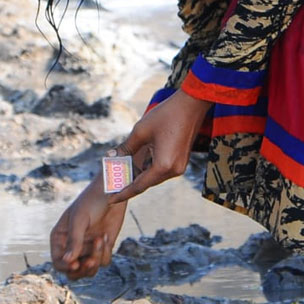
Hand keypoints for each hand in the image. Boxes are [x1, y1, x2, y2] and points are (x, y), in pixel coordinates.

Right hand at [49, 174, 126, 279]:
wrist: (112, 193)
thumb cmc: (91, 201)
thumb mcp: (80, 219)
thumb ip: (75, 241)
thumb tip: (68, 262)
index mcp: (60, 238)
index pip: (58, 262)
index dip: (65, 267)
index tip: (76, 264)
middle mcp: (72, 246)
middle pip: (73, 272)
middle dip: (83, 270)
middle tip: (91, 262)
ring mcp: (88, 248)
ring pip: (89, 269)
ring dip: (96, 258)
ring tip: (101, 240)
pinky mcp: (103, 247)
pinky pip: (103, 261)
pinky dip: (106, 252)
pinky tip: (107, 234)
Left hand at [104, 89, 211, 204]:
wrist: (192, 104)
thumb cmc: (167, 115)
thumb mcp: (141, 131)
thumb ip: (126, 147)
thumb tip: (112, 157)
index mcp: (163, 166)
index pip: (139, 186)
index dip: (123, 193)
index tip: (111, 199)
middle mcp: (173, 170)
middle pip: (147, 182)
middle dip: (130, 183)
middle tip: (113, 184)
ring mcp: (180, 166)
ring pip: (155, 176)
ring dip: (140, 175)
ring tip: (122, 173)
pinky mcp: (182, 160)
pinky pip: (162, 169)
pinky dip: (150, 168)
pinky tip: (138, 163)